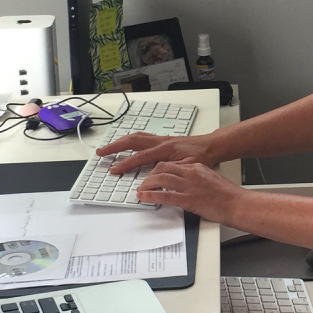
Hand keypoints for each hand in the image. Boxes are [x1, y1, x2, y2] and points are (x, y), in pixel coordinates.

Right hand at [96, 132, 218, 174]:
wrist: (212, 146)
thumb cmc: (202, 156)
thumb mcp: (188, 167)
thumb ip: (171, 170)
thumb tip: (155, 176)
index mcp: (165, 149)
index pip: (140, 157)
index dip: (125, 164)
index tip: (114, 170)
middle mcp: (161, 141)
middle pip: (132, 141)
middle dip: (115, 146)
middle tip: (101, 152)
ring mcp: (161, 139)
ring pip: (136, 136)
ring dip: (120, 141)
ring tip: (108, 147)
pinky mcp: (163, 139)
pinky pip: (142, 137)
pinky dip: (131, 139)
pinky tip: (127, 143)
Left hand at [136, 161, 244, 223]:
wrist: (237, 204)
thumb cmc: (228, 195)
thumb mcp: (211, 180)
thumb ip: (197, 179)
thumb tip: (186, 184)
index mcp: (196, 167)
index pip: (172, 163)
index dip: (158, 169)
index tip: (153, 175)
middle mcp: (191, 173)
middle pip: (162, 168)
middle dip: (150, 175)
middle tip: (144, 183)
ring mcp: (189, 186)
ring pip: (160, 179)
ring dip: (147, 185)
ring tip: (141, 190)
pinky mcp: (189, 199)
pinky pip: (165, 195)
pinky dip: (151, 196)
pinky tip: (144, 198)